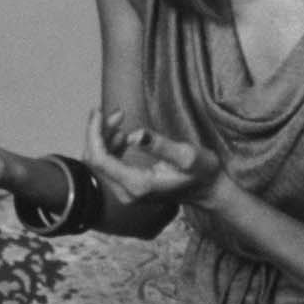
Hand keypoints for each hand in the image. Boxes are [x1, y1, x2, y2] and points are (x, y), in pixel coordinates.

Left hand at [83, 104, 226, 217]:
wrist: (209, 190)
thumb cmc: (202, 172)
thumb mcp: (188, 155)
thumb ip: (160, 146)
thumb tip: (134, 135)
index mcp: (138, 185)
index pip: (100, 160)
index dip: (94, 133)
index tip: (98, 111)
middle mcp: (127, 192)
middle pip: (96, 160)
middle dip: (99, 132)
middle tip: (116, 112)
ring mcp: (125, 192)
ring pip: (100, 162)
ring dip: (104, 137)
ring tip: (120, 118)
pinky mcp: (127, 187)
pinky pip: (108, 165)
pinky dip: (110, 145)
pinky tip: (122, 133)